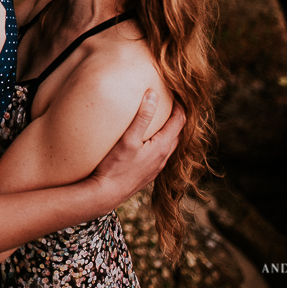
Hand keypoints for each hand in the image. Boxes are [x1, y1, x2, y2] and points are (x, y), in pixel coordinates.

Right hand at [86, 90, 184, 207]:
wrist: (105, 195)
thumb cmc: (115, 167)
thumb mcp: (128, 139)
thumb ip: (142, 117)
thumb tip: (153, 94)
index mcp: (162, 147)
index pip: (179, 121)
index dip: (180, 106)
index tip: (176, 92)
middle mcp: (163, 158)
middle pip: (177, 133)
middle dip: (177, 117)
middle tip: (170, 103)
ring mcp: (156, 168)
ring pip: (169, 145)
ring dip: (169, 131)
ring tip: (160, 119)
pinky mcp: (147, 174)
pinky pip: (160, 154)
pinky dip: (160, 142)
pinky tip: (147, 141)